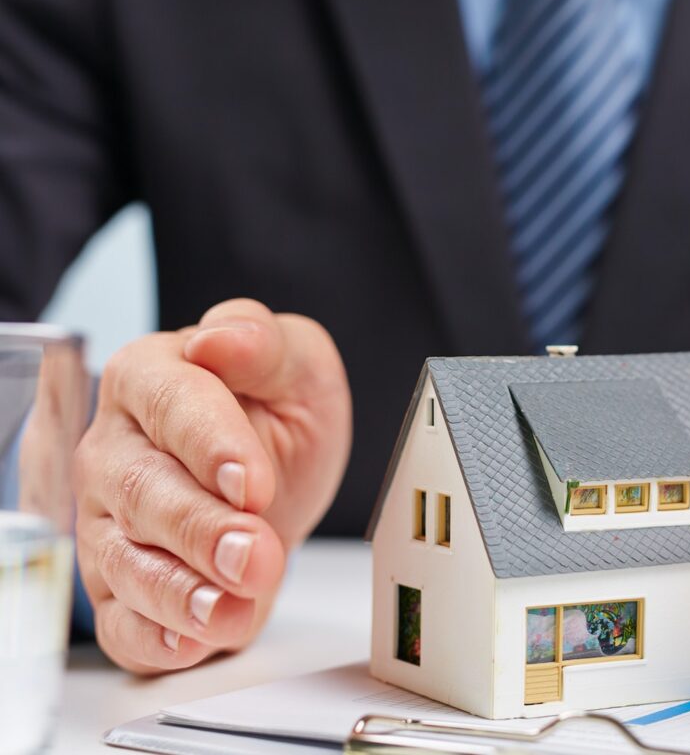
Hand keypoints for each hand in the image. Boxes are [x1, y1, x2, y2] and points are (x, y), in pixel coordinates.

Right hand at [73, 299, 351, 672]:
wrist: (270, 474)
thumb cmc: (273, 407)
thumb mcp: (294, 362)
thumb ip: (261, 342)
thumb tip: (221, 338)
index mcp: (150, 377)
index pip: (169, 403)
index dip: (210, 444)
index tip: (254, 481)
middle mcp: (114, 448)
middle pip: (143, 491)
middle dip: (202, 529)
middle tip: (256, 554)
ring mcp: (106, 520)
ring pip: (126, 562)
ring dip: (182, 592)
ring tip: (234, 609)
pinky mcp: (118, 585)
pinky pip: (120, 620)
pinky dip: (155, 638)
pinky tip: (194, 641)